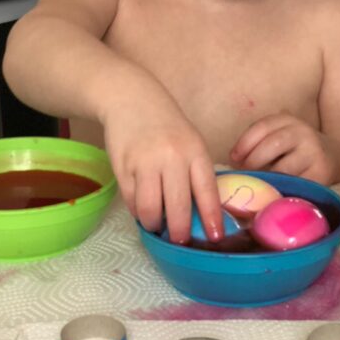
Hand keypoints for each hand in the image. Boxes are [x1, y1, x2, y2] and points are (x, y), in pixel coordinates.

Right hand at [102, 101, 222, 245]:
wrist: (131, 98)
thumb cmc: (166, 125)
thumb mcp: (190, 141)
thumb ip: (196, 172)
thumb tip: (199, 213)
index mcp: (194, 151)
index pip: (206, 191)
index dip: (211, 217)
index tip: (215, 236)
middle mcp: (172, 157)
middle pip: (178, 206)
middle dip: (179, 231)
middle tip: (180, 240)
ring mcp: (145, 162)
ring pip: (150, 209)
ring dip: (154, 223)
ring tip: (156, 224)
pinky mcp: (123, 167)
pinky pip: (131, 200)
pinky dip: (137, 210)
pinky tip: (142, 208)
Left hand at [230, 113, 339, 184]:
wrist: (334, 158)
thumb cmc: (296, 150)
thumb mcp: (281, 136)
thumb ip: (260, 142)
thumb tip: (233, 161)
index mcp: (288, 120)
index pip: (262, 127)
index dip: (244, 143)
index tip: (234, 158)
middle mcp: (302, 132)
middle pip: (271, 145)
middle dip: (253, 162)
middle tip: (246, 175)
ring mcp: (313, 153)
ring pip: (283, 168)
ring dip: (267, 179)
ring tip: (259, 185)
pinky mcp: (321, 174)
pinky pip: (296, 185)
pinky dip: (282, 190)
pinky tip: (275, 193)